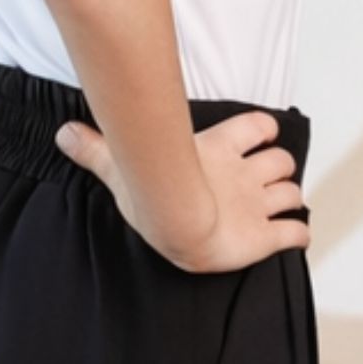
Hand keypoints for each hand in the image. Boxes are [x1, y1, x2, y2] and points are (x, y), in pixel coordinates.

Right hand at [54, 110, 309, 272]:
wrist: (180, 224)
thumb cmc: (152, 194)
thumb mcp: (120, 165)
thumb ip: (96, 148)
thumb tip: (63, 132)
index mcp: (218, 149)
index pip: (257, 127)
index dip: (263, 130)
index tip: (264, 135)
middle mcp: (244, 174)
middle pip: (281, 160)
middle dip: (279, 168)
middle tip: (270, 178)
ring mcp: (257, 205)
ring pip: (291, 191)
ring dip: (290, 196)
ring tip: (283, 204)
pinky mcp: (266, 236)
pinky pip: (295, 232)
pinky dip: (299, 234)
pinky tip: (295, 236)